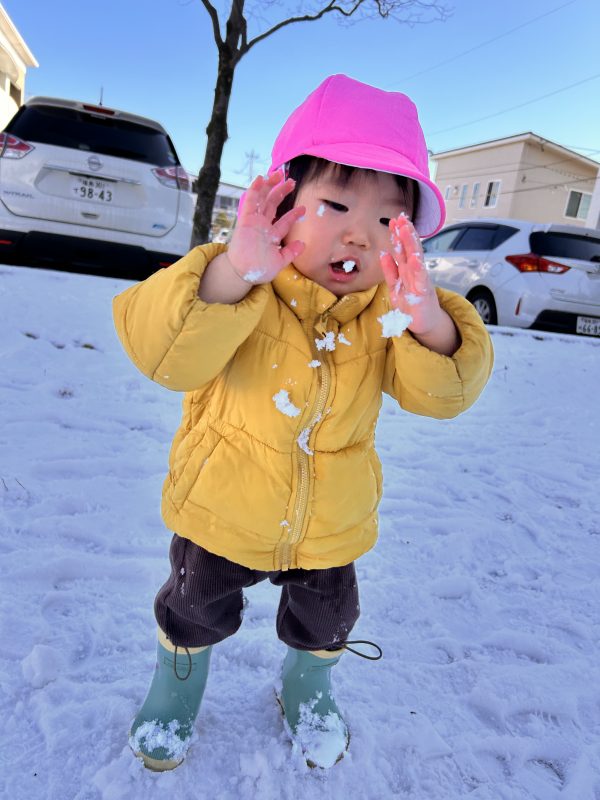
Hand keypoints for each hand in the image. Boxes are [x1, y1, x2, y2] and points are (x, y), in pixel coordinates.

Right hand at [226, 171, 305, 284]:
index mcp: (271, 235)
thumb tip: (303, 244)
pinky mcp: (246, 220)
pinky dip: (254, 190)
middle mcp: (263, 226)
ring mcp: (254, 221)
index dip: (294, 214)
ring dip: (270, 186)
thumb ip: (290, 253)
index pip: (284, 221)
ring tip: (278, 174)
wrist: (243, 274)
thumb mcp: (279, 262)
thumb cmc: (259, 270)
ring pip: (263, 199)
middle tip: (291, 181)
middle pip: (273, 204)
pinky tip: (261, 179)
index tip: (304, 209)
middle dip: (282, 192)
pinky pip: (250, 202)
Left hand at [380, 214, 443, 334]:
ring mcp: (420, 281)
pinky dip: (418, 268)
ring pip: (415, 258)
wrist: (424, 324)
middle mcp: (415, 272)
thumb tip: (383, 253)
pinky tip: (415, 257)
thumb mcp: (395, 286)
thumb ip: (390, 270)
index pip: (402, 249)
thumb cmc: (411, 305)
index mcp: (407, 270)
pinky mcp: (423, 293)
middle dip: (405, 233)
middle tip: (400, 218)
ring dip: (411, 244)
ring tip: (407, 229)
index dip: (398, 235)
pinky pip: (420, 279)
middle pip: (409, 249)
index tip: (393, 221)